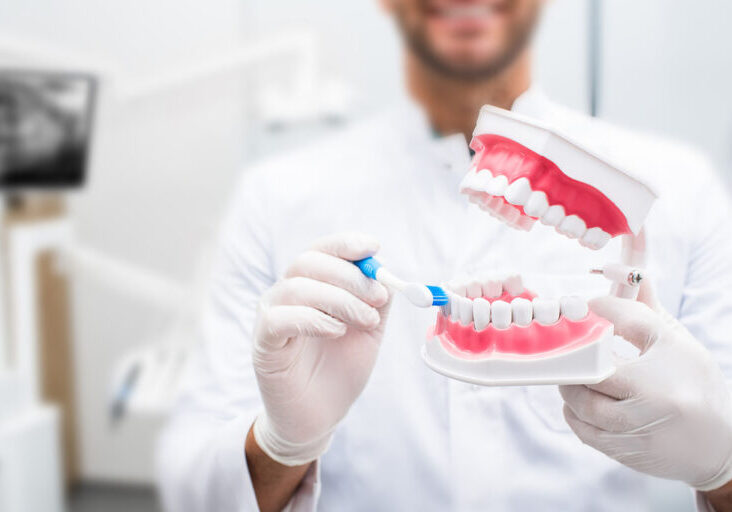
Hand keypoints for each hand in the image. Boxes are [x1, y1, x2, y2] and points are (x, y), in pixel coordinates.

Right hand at [251, 232, 390, 466]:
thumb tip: (387, 274)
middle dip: (350, 275)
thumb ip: (377, 302)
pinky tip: (336, 332)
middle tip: (378, 297)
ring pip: (298, 287)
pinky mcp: (263, 344)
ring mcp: (271, 317)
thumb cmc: (340, 370)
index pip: (321, 251)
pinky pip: (281, 318)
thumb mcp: (368, 331)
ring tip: (365, 321)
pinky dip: (314, 319)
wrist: (320, 417)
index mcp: (311, 286)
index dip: (345, 244)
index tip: (373, 247)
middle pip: (309, 262)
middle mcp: (285, 294)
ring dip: (339, 299)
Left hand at [559, 286, 731, 491]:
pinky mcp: (626, 452)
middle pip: (592, 371)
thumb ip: (646, 312)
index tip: (589, 306)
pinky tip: (578, 402)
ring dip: (570, 387)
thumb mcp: (678, 344)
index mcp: (667, 364)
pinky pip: (584, 430)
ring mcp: (638, 429)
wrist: (718, 445)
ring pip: (582, 404)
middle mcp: (653, 399)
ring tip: (574, 376)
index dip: (601, 310)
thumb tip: (630, 275)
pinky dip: (574, 414)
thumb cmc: (695, 385)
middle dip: (574, 357)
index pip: (624, 324)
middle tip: (569, 347)